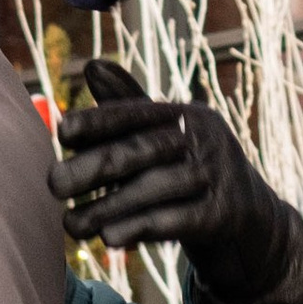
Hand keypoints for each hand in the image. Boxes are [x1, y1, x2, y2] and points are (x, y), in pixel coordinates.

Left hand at [48, 59, 302, 303]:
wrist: (250, 223)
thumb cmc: (192, 174)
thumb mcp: (166, 139)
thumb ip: (128, 107)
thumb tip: (90, 64)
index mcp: (187, 115)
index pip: (138, 112)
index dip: (99, 120)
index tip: (62, 131)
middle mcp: (206, 139)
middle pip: (141, 150)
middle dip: (92, 167)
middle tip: (52, 185)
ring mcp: (219, 176)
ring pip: (155, 188)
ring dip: (107, 208)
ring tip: (70, 224)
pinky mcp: (224, 215)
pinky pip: (176, 220)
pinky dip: (140, 228)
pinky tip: (109, 239)